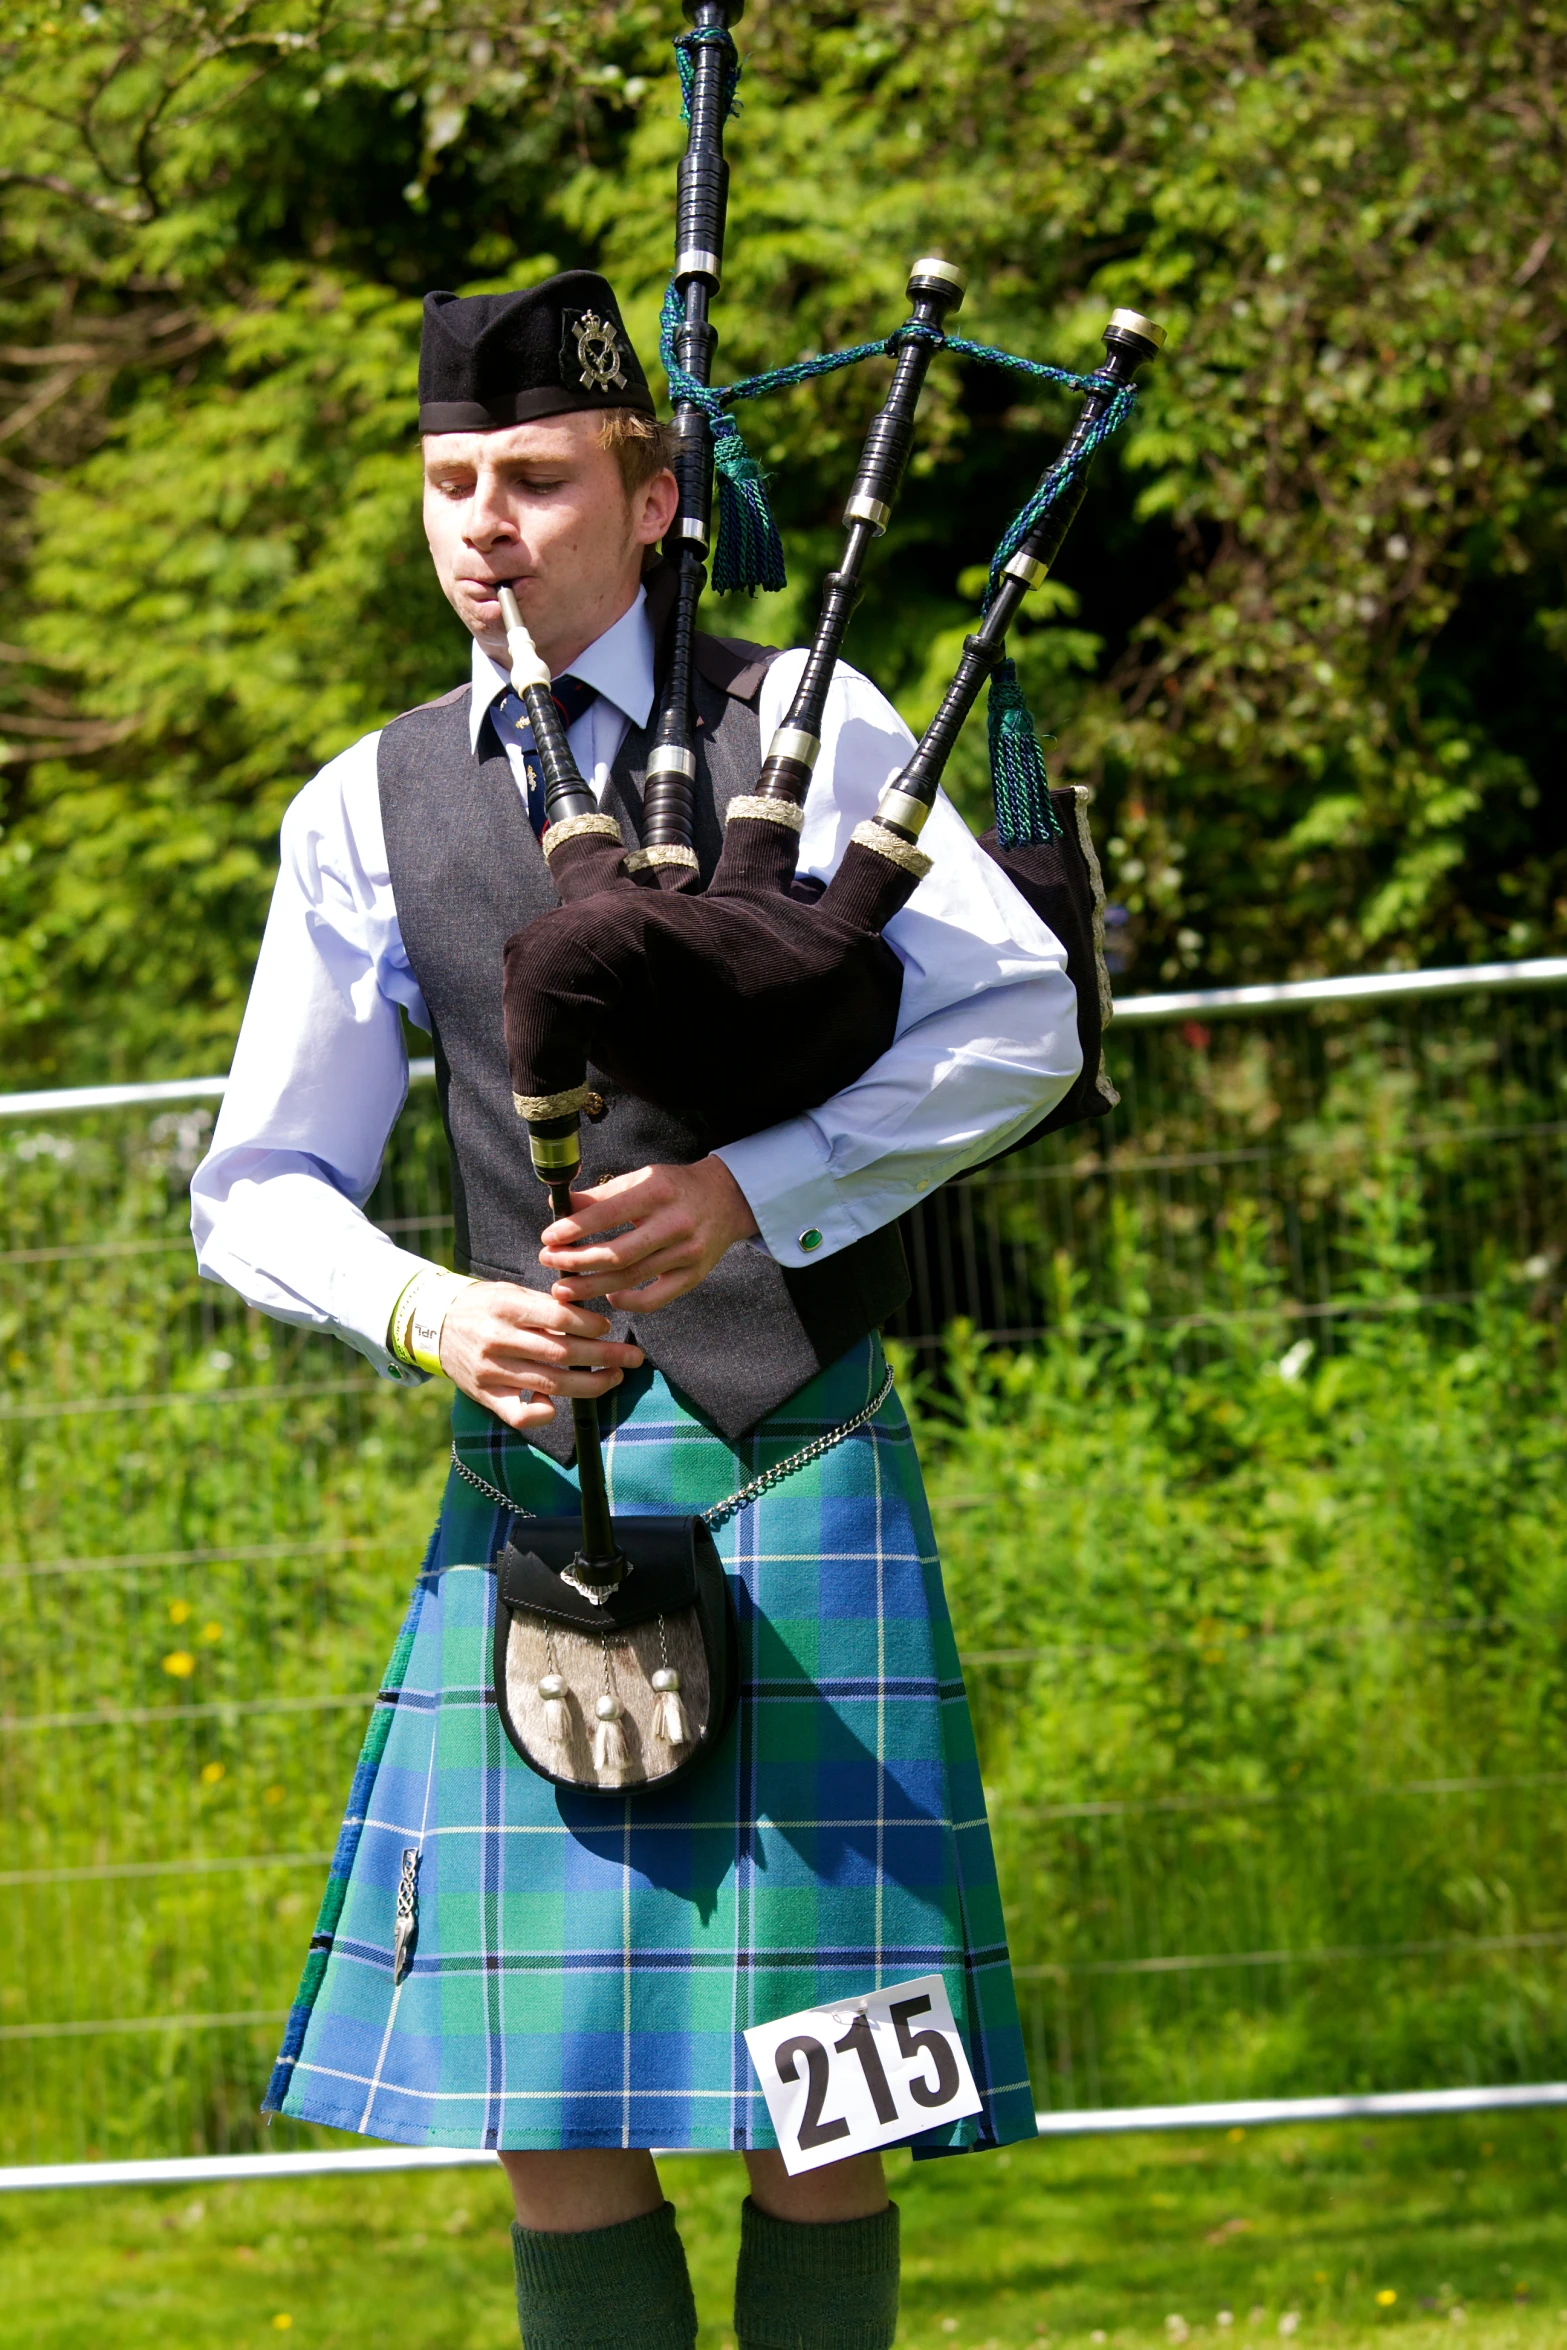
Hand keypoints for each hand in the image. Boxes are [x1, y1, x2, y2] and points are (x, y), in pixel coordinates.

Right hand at [438, 1280, 643, 1432]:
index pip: (559, 1318)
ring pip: (550, 1384)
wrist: (432, 1324)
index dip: (590, 1325)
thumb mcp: (510, 1292)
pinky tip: (560, 1406)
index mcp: (506, 1308)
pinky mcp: (484, 1395)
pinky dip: (543, 1414)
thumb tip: (591, 1320)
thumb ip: (545, 1306)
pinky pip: (519, 1415)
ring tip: (614, 1377)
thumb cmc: (483, 1305)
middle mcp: (497, 1340)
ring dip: (590, 1384)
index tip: (609, 1328)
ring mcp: (490, 1371)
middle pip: (562, 1353)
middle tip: (632, 1357)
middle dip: (604, 1356)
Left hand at [539, 1156, 759, 1312]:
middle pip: (617, 1253)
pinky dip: (627, 1302)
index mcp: (657, 1191)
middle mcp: (675, 1223)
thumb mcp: (641, 1179)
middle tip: (549, 1262)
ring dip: (591, 1286)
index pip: (608, 1213)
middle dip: (577, 1261)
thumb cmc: (674, 1188)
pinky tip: (608, 1297)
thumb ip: (602, 1195)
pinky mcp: (693, 1276)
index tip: (548, 1237)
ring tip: (564, 1289)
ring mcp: (686, 1253)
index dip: (574, 1228)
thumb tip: (559, 1207)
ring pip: (630, 1278)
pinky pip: (654, 1299)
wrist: (726, 1199)